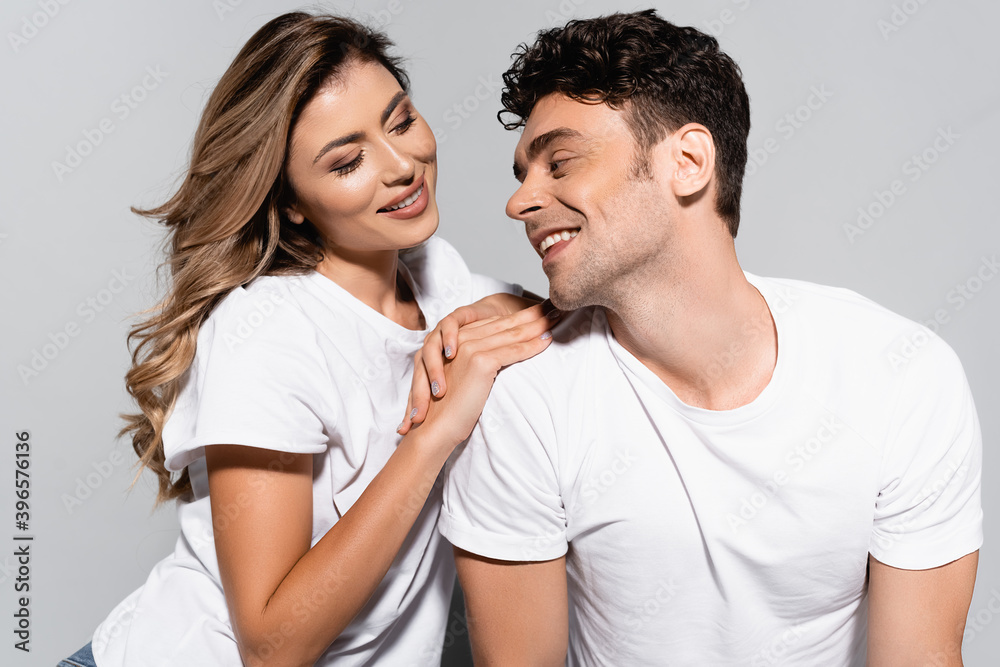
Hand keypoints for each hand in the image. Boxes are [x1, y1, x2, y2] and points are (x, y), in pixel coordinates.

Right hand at [397, 304, 554, 443]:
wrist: (435, 426)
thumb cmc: (451, 408)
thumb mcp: (467, 378)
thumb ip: (480, 363)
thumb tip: (503, 361)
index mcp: (460, 339)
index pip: (496, 323)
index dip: (519, 316)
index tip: (540, 312)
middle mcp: (464, 338)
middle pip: (506, 324)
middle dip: (533, 315)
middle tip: (555, 307)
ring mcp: (471, 348)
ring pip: (512, 334)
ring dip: (538, 326)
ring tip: (557, 318)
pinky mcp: (479, 361)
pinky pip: (513, 351)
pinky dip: (533, 345)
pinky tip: (548, 340)